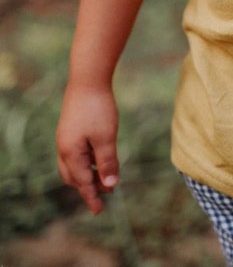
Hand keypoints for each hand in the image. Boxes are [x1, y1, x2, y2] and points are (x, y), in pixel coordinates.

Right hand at [56, 84, 118, 213]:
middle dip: (87, 188)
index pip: (83, 182)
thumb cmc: (98, 109)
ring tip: (102, 180)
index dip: (92, 197)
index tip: (99, 211)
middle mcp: (64, 148)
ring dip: (87, 174)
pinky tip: (97, 158)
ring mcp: (66, 138)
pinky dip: (86, 161)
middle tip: (103, 196)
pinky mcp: (70, 129)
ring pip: (73, 165)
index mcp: (71, 154)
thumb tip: (110, 186)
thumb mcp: (106, 137)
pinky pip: (75, 153)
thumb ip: (107, 162)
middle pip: (74, 177)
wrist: (87, 80)